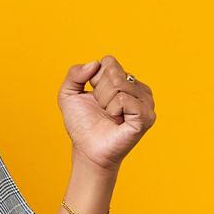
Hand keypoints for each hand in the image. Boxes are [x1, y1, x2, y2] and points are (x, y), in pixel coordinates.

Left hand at [57, 54, 155, 171]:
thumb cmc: (82, 125)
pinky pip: (123, 98)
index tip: (95, 98)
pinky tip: (116, 120)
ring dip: (105, 102)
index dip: (94, 80)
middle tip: (102, 109)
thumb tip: (95, 63)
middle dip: (99, 92)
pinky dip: (112, 109)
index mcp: (124, 80)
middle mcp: (138, 88)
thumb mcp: (68, 94)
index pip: (108, 62)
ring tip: (109, 116)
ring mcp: (145, 102)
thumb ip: (74, 73)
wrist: (87, 151)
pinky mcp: (146, 116)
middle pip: (113, 72)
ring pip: (118, 84)